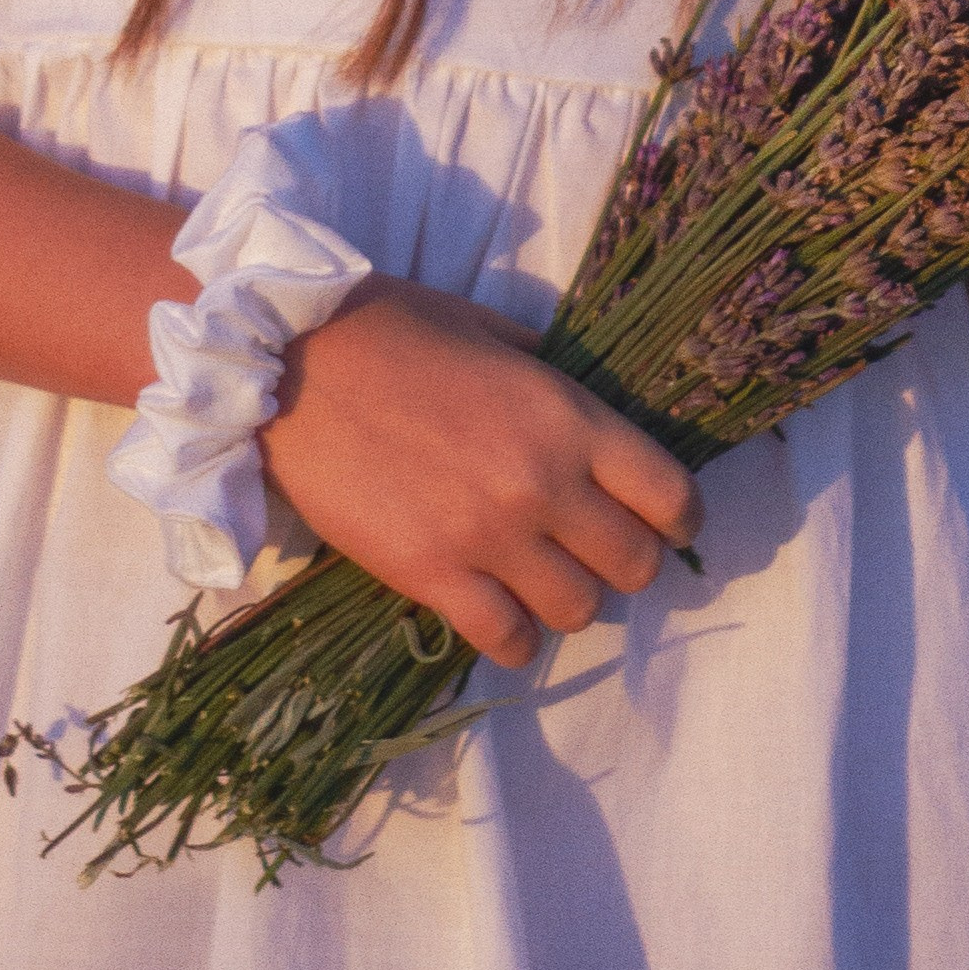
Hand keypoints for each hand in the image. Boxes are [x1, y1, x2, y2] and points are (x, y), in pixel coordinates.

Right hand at [258, 279, 702, 667]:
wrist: (289, 364)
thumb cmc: (392, 330)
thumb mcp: (492, 330)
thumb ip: (548, 375)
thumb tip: (584, 405)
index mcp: (567, 416)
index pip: (669, 494)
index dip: (679, 518)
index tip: (667, 525)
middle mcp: (543, 483)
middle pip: (634, 565)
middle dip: (626, 563)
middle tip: (597, 551)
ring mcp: (488, 537)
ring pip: (580, 611)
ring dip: (571, 601)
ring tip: (545, 582)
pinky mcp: (431, 577)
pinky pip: (506, 639)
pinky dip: (515, 639)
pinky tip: (503, 618)